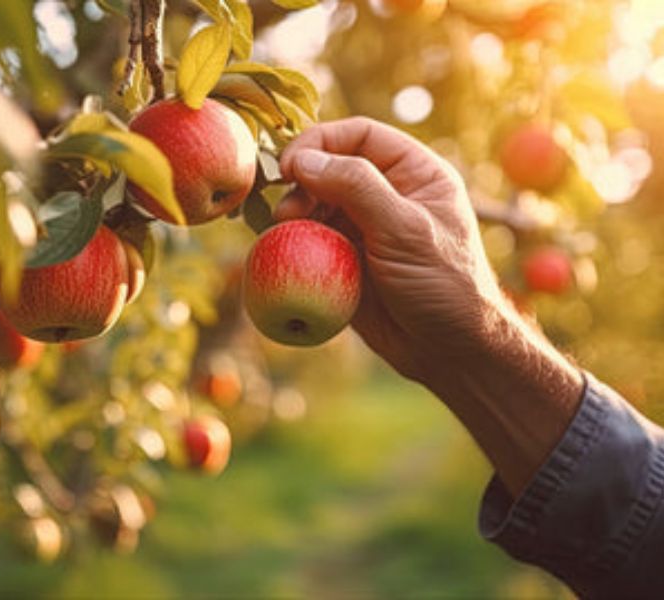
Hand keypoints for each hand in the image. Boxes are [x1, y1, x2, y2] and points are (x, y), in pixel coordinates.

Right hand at [278, 117, 502, 382]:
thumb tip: (303, 159)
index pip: (359, 136)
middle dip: (301, 184)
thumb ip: (356, 187)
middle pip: (329, 168)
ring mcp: (364, 228)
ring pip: (314, 205)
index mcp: (414, 173)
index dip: (319, 142)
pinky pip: (311, 240)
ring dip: (294, 214)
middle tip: (287, 211)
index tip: (289, 165)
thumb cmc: (443, 285)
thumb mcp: (404, 229)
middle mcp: (387, 194)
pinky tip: (284, 252)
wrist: (450, 352)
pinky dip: (294, 242)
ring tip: (284, 232)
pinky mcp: (345, 261)